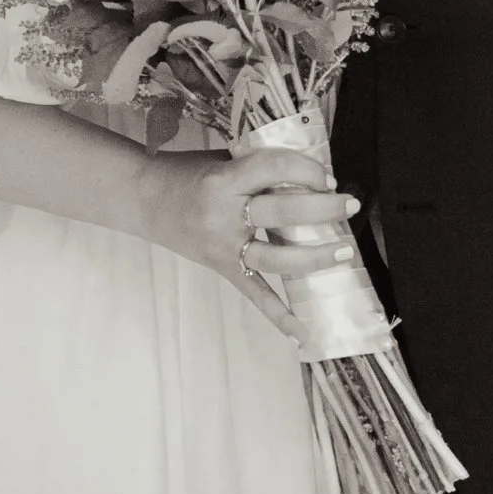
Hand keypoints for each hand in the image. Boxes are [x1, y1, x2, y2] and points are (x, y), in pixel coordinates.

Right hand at [140, 142, 358, 340]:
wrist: (143, 200)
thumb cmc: (185, 173)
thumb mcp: (222, 160)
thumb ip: (259, 167)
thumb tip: (310, 174)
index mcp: (224, 180)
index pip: (274, 168)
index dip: (306, 170)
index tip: (327, 176)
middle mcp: (223, 215)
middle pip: (281, 213)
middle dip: (322, 208)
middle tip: (349, 206)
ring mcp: (223, 247)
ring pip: (276, 257)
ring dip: (314, 256)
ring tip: (344, 251)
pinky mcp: (222, 268)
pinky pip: (254, 293)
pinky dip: (278, 315)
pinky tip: (303, 333)